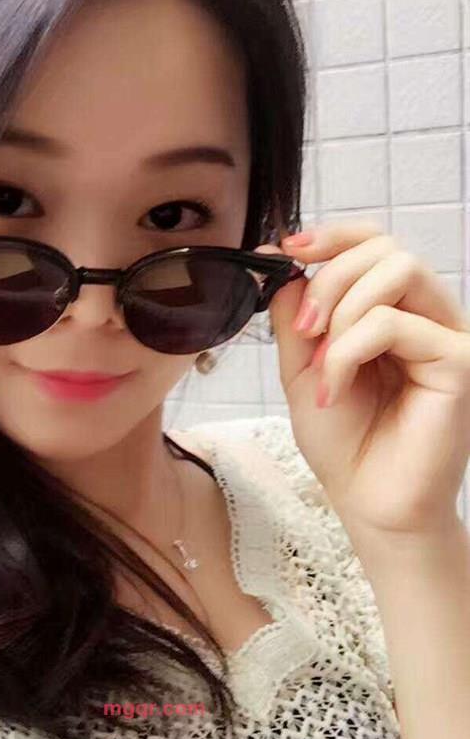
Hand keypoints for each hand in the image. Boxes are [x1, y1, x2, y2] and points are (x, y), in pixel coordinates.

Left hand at [253, 222, 469, 534]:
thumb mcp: (303, 370)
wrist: (369, 503)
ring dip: (341, 310)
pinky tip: (336, 390)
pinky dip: (348, 352)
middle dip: (329, 277)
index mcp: (392, 311)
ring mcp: (446, 335)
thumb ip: (296, 318)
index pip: (374, 245)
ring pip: (399, 270)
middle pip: (385, 248)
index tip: (286, 249)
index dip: (331, 236)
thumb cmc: (345, 443)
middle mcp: (426, 315)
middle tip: (302, 329)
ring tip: (320, 366)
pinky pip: (394, 324)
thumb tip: (286, 266)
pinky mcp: (458, 361)